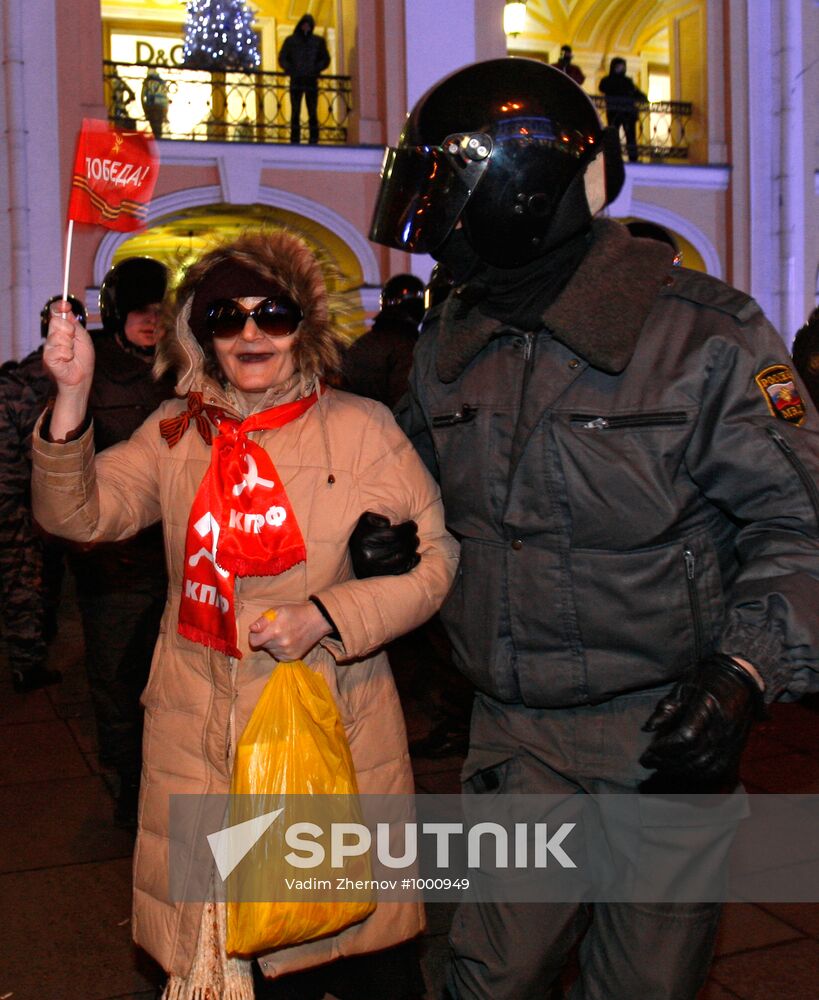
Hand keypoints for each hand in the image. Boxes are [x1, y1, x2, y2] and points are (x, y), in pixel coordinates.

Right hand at [42, 300, 94, 392]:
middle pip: (56, 321)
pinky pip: (59, 350)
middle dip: (69, 330)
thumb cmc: (83, 359)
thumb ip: (74, 324)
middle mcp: (52, 336)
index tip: (66, 305)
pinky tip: (68, 360)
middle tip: (73, 342)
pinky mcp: (47, 358)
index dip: (59, 307)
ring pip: (58, 336)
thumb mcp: (83, 337)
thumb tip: (66, 308)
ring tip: (71, 354)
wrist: (82, 378)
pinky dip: (67, 355)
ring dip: (69, 345)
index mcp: (61, 329)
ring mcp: (48, 347)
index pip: (55, 312)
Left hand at [248, 603, 330, 660]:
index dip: (254, 635)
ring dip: (273, 645)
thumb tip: (251, 629)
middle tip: (275, 630)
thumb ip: (262, 621)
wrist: (316, 620)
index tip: (259, 632)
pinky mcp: (292, 658)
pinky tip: (288, 642)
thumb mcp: (277, 611)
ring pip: (271, 651)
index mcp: (274, 631)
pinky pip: (279, 656)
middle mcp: (280, 644)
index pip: (253, 641)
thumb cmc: (295, 613)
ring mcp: (287, 653)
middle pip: (262, 646)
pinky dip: (280, 650)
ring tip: (284, 635)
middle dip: (265, 638)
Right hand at [349, 511, 419, 577]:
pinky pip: (400, 571)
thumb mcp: (364, 520)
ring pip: (401, 559)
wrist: (352, 554)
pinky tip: (415, 556)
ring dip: (412, 549)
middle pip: (399, 547)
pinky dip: (411, 563)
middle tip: (414, 534)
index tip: (412, 524)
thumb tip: (388, 524)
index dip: (407, 528)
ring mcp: (374, 569)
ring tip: (415, 542)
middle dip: (411, 539)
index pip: (394, 534)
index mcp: (364, 540)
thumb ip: (374, 518)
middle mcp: (369, 556)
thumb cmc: (362, 533)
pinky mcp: (379, 577)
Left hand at [639, 654, 764, 790]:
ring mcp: (732, 740)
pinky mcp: (737, 747)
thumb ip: (665, 709)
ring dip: (681, 770)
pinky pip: (718, 768)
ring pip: (706, 766)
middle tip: (649, 761)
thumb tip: (647, 729)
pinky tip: (683, 769)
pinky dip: (698, 773)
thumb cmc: (707, 679)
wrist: (741, 677)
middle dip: (667, 762)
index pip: (685, 738)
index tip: (647, 751)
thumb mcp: (682, 688)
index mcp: (707, 708)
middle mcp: (722, 727)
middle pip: (694, 756)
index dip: (664, 748)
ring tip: (662, 766)